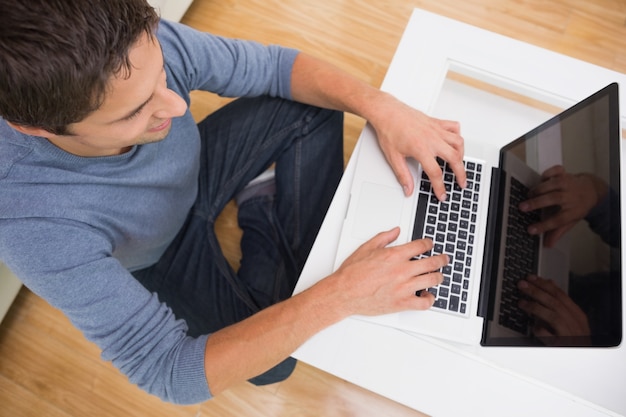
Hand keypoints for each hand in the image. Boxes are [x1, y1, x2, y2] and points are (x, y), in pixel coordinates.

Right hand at [331, 227, 448, 316]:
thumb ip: (384, 238)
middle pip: (432, 262)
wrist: (344, 293)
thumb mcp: (366, 248)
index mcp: (394, 255)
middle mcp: (402, 270)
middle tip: (444, 259)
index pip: (421, 246)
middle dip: (441, 259)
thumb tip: (395, 231)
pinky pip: (424, 302)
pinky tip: (427, 295)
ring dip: (439, 277)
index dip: (429, 244)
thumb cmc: (352, 273)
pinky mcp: (402, 303)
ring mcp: (404, 287)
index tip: (430, 245)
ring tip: (438, 276)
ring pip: (432, 280)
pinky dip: (430, 299)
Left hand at [371, 95, 465, 199]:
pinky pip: (454, 127)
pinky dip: (457, 135)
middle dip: (461, 173)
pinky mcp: (436, 122)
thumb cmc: (389, 130)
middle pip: (454, 158)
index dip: (440, 187)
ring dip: (462, 155)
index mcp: (421, 149)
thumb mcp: (393, 157)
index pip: (436, 173)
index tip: (442, 194)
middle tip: (461, 183)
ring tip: (459, 164)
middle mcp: (432, 138)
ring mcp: (436, 129)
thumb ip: (403, 175)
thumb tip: (408, 189)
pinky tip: (454, 142)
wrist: (386, 112)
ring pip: (458, 142)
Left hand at [517, 275, 590, 345]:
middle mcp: (575, 324)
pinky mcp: (561, 346)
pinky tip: (532, 326)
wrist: (581, 360)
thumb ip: (561, 303)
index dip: (544, 284)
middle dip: (536, 291)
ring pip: (552, 316)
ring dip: (535, 307)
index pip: (560, 295)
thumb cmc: (575, 339)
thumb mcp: (572, 320)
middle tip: (522, 285)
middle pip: (554, 303)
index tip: (531, 278)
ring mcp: (569, 335)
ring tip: (521, 302)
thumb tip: (549, 282)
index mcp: (578, 316)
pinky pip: (548, 336)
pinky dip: (539, 329)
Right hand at [519, 165, 606, 246]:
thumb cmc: (578, 206)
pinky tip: (540, 180)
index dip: (544, 226)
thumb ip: (558, 232)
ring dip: (538, 189)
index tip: (531, 230)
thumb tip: (547, 244)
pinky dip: (547, 174)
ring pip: (553, 184)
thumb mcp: (571, 220)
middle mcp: (571, 197)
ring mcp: (568, 184)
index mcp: (573, 211)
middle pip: (554, 199)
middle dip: (536, 203)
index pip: (558, 220)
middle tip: (522, 207)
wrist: (591, 190)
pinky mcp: (565, 174)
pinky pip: (556, 171)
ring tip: (528, 195)